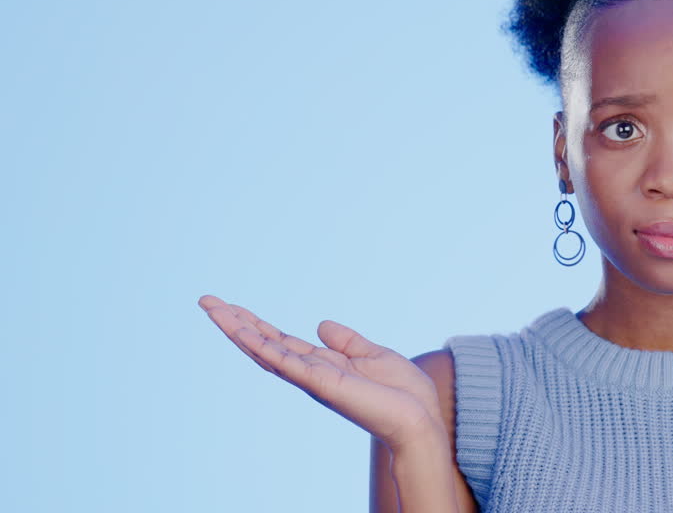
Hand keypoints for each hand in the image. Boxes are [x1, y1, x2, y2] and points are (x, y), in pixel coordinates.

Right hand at [197, 294, 444, 451]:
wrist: (418, 417)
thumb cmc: (401, 392)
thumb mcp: (371, 355)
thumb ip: (345, 341)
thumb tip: (321, 325)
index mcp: (322, 365)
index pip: (280, 341)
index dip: (256, 325)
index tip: (231, 307)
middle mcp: (310, 372)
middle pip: (264, 344)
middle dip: (236, 324)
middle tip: (207, 301)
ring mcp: (313, 379)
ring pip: (267, 351)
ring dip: (239, 331)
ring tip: (214, 310)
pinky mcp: (323, 383)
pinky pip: (287, 363)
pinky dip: (265, 347)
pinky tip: (244, 332)